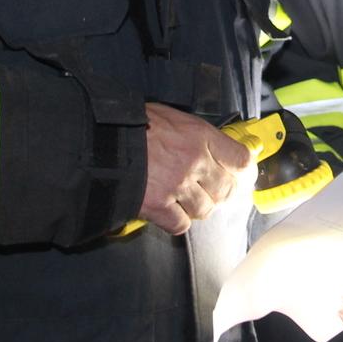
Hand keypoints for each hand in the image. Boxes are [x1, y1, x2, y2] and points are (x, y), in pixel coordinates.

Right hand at [140, 103, 252, 233]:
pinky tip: (169, 211)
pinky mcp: (158, 206)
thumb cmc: (132, 124)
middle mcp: (194, 162)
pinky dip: (177, 221)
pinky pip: (180, 224)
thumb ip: (195, 134)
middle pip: (226, 190)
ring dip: (198, 207)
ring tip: (186, 199)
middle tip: (213, 191)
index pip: (241, 159)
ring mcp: (177, 187)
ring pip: (205, 209)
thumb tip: (211, 145)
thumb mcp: (170, 117)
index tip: (241, 174)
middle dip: (222, 193)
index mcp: (200, 136)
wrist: (99, 141)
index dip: (244, 170)